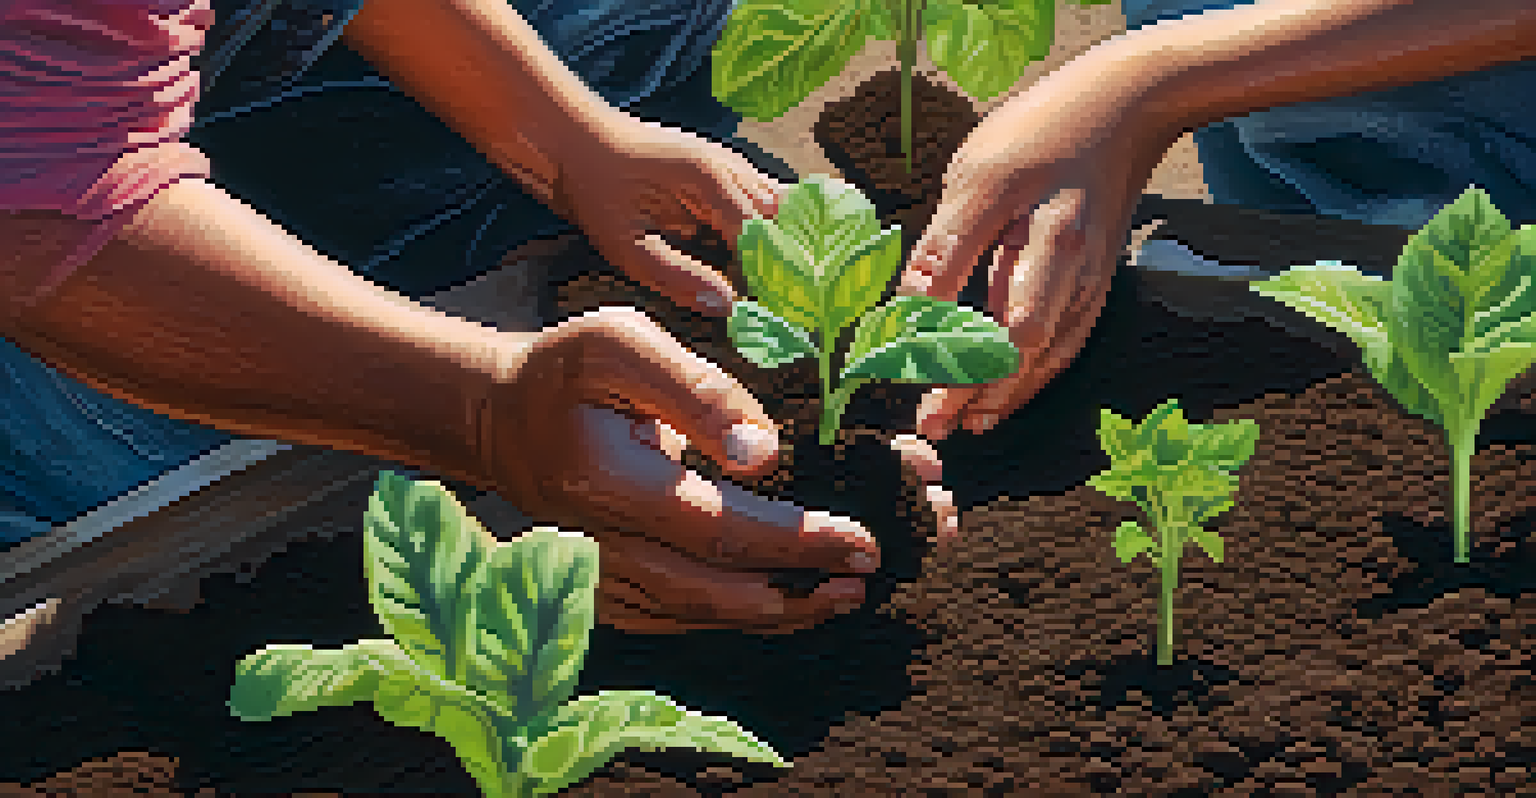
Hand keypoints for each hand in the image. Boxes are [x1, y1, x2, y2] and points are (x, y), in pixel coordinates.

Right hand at [476, 307, 951, 633]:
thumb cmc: (565, 370)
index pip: (719, 528)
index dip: (796, 541)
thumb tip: (766, 451)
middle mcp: (604, 546)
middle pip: (717, 591)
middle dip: (803, 591)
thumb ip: (696, 392)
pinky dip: (740, 613)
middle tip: (870, 576)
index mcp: (610, 483)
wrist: (499, 421)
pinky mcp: (607, 591)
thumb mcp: (619, 343)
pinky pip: (680, 617)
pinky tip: (789, 603)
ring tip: (845, 596)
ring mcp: (602, 577)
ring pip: (702, 614)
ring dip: (781, 612)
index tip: (862, 541)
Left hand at [548, 116, 786, 316]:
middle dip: (785, 255)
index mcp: (709, 181)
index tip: (774, 311)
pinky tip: (760, 251)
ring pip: (778, 200)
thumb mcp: (625, 246)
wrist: (577, 140)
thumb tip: (729, 306)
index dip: (770, 274)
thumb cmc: (596, 192)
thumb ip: (677, 276)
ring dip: (780, 236)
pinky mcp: (722, 164)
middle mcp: (729, 165)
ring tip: (778, 278)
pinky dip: (768, 221)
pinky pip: (761, 192)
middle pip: (782, 215)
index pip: (762, 236)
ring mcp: (729, 160)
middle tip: (782, 298)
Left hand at [896, 60, 1178, 440]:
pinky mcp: (1093, 290)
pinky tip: (999, 398)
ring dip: (1002, 397)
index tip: (906, 376)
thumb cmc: (1041, 134)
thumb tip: (908, 304)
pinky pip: (1063, 350)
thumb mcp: (980, 175)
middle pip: (1022, 354)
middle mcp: (1074, 276)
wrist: (1121, 110)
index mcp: (1047, 244)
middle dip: (974, 392)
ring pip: (1047, 361)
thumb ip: (947, 243)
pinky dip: (1030, 381)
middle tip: (930, 424)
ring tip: (960, 425)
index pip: (995, 323)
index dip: (950, 355)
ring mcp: (1089, 286)